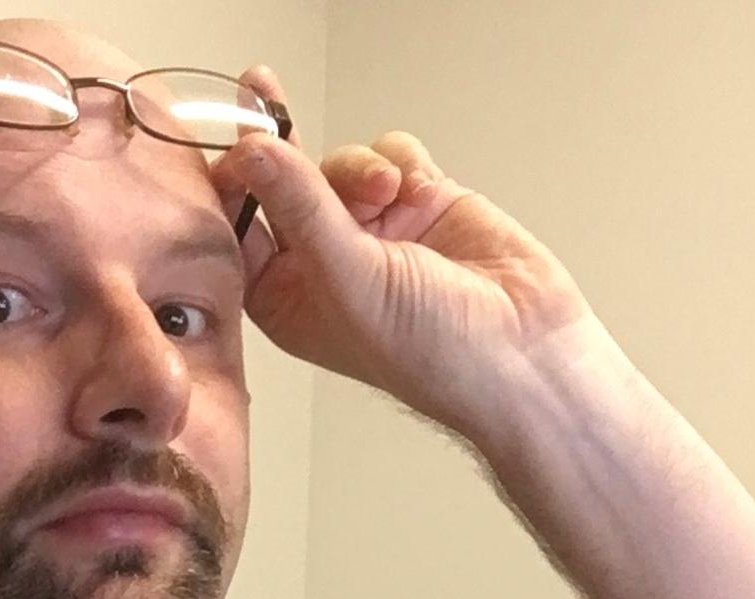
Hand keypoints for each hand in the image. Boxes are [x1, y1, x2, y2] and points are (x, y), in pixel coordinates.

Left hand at [213, 66, 601, 443]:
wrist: (522, 350)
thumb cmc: (428, 350)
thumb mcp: (348, 276)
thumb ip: (299, 206)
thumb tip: (252, 152)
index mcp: (286, 299)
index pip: (239, 230)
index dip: (232, 186)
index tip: (233, 143)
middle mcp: (322, 264)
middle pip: (284, 185)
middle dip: (281, 147)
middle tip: (261, 92)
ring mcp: (370, 231)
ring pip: (340, 164)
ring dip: (360, 169)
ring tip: (389, 195)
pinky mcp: (415, 203)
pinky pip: (390, 154)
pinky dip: (402, 164)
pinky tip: (421, 194)